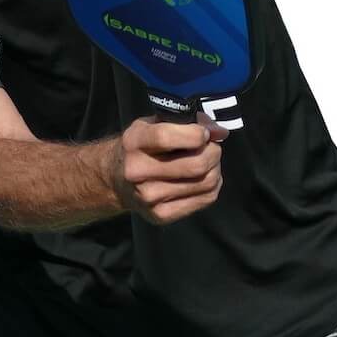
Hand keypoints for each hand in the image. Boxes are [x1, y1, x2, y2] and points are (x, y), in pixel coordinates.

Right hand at [110, 112, 226, 224]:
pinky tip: (203, 178)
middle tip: (211, 147)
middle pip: (196, 164)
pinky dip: (213, 186)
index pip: (167, 137)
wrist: (118, 179)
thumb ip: (185, 121)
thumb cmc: (143, 146)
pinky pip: (206, 198)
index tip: (204, 133)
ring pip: (206, 182)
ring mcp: (149, 197)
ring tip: (207, 162)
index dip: (196, 134)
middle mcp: (137, 171)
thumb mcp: (154, 124)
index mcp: (134, 142)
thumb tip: (219, 132)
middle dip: (213, 152)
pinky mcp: (161, 215)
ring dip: (215, 168)